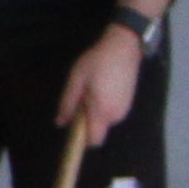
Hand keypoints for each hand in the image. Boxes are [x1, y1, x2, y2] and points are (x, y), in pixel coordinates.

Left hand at [57, 28, 142, 146]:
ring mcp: (124, 109)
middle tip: (81, 99)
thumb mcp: (76, 79)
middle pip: (98, 131)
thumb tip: (60, 123)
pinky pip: (111, 113)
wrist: (124, 46)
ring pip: (104, 121)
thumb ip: (67, 103)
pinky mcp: (128, 103)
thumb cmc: (97, 61)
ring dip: (95, 113)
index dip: (82, 139)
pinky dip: (104, 107)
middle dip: (87, 121)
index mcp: (102, 111)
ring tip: (92, 89)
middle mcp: (116, 115)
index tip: (73, 126)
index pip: (93, 141)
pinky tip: (102, 87)